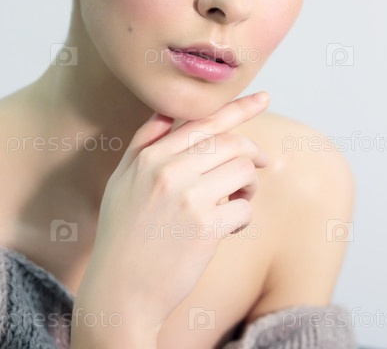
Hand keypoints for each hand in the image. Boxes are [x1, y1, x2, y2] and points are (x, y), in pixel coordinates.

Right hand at [71, 91, 269, 344]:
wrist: (119, 291)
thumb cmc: (122, 234)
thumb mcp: (121, 181)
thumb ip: (144, 143)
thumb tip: (168, 113)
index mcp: (149, 156)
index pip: (203, 122)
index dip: (238, 108)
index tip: (264, 98)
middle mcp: (168, 170)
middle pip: (231, 142)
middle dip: (252, 153)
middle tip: (259, 166)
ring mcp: (187, 198)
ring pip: (242, 170)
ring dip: (249, 185)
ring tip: (237, 200)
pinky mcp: (205, 228)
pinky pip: (244, 209)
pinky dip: (243, 217)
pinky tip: (228, 228)